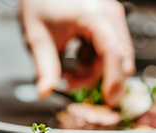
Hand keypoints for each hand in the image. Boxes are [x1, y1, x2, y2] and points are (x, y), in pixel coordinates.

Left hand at [20, 0, 134, 106]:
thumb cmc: (40, 2)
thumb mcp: (37, 37)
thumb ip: (45, 67)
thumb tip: (45, 92)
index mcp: (93, 16)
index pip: (112, 51)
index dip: (114, 79)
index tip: (109, 99)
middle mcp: (110, 15)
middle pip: (118, 59)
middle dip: (94, 77)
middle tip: (69, 83)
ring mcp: (111, 18)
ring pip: (114, 59)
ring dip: (92, 71)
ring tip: (66, 71)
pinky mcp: (109, 24)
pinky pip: (109, 52)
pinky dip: (93, 62)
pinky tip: (74, 59)